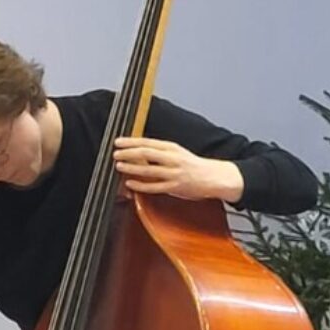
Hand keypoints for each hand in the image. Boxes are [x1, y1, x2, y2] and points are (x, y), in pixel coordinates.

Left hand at [113, 137, 243, 202]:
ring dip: (132, 167)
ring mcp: (174, 173)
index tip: (118, 142)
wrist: (214, 177)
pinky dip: (140, 185)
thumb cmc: (194, 166)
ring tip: (119, 166)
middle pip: (146, 153)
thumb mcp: (178, 153)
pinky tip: (130, 183)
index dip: (131, 142)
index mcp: (172, 148)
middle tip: (115, 153)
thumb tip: (138, 152)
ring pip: (148, 169)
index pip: (148, 142)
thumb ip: (160, 153)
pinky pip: (154, 186)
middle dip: (128, 153)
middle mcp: (173, 159)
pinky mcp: (175, 187)